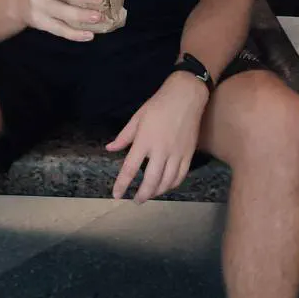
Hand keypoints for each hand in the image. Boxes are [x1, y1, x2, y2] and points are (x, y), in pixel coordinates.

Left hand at [107, 74, 207, 201]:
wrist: (186, 96)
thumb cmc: (158, 104)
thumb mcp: (137, 118)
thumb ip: (124, 136)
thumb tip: (110, 148)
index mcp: (144, 141)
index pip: (130, 168)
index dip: (122, 184)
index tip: (116, 195)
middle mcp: (161, 150)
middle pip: (151, 180)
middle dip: (142, 194)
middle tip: (136, 201)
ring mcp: (177, 153)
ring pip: (167, 181)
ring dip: (157, 192)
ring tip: (149, 195)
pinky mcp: (189, 153)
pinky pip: (181, 175)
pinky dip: (172, 185)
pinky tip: (166, 186)